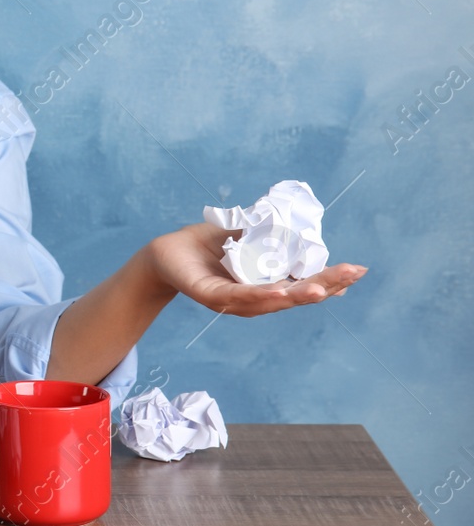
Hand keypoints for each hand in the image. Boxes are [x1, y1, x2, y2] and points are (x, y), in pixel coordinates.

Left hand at [148, 222, 366, 315]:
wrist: (167, 252)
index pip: (304, 285)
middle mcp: (256, 299)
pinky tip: (279, 292)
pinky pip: (239, 297)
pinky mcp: (211, 297)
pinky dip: (261, 295)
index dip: (330, 279)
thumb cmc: (209, 245)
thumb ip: (273, 233)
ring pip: (272, 300)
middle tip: (353, 274)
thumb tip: (304, 223)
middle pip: (296, 296)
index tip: (357, 272)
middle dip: (327, 285)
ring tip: (322, 289)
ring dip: (298, 295)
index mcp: (267, 285)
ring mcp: (235, 302)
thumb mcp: (246, 235)